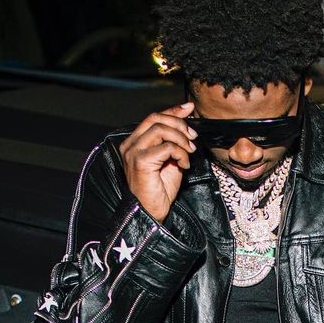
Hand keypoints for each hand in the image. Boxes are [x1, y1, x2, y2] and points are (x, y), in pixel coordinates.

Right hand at [118, 102, 197, 222]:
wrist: (151, 213)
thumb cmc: (159, 191)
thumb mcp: (170, 161)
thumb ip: (174, 143)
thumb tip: (187, 126)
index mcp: (135, 142)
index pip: (154, 118)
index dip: (173, 110)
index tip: (189, 109)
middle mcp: (130, 144)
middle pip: (156, 118)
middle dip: (179, 124)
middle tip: (193, 138)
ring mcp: (133, 152)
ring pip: (161, 129)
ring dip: (181, 139)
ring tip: (189, 152)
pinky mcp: (140, 161)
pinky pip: (166, 147)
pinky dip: (180, 153)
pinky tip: (184, 165)